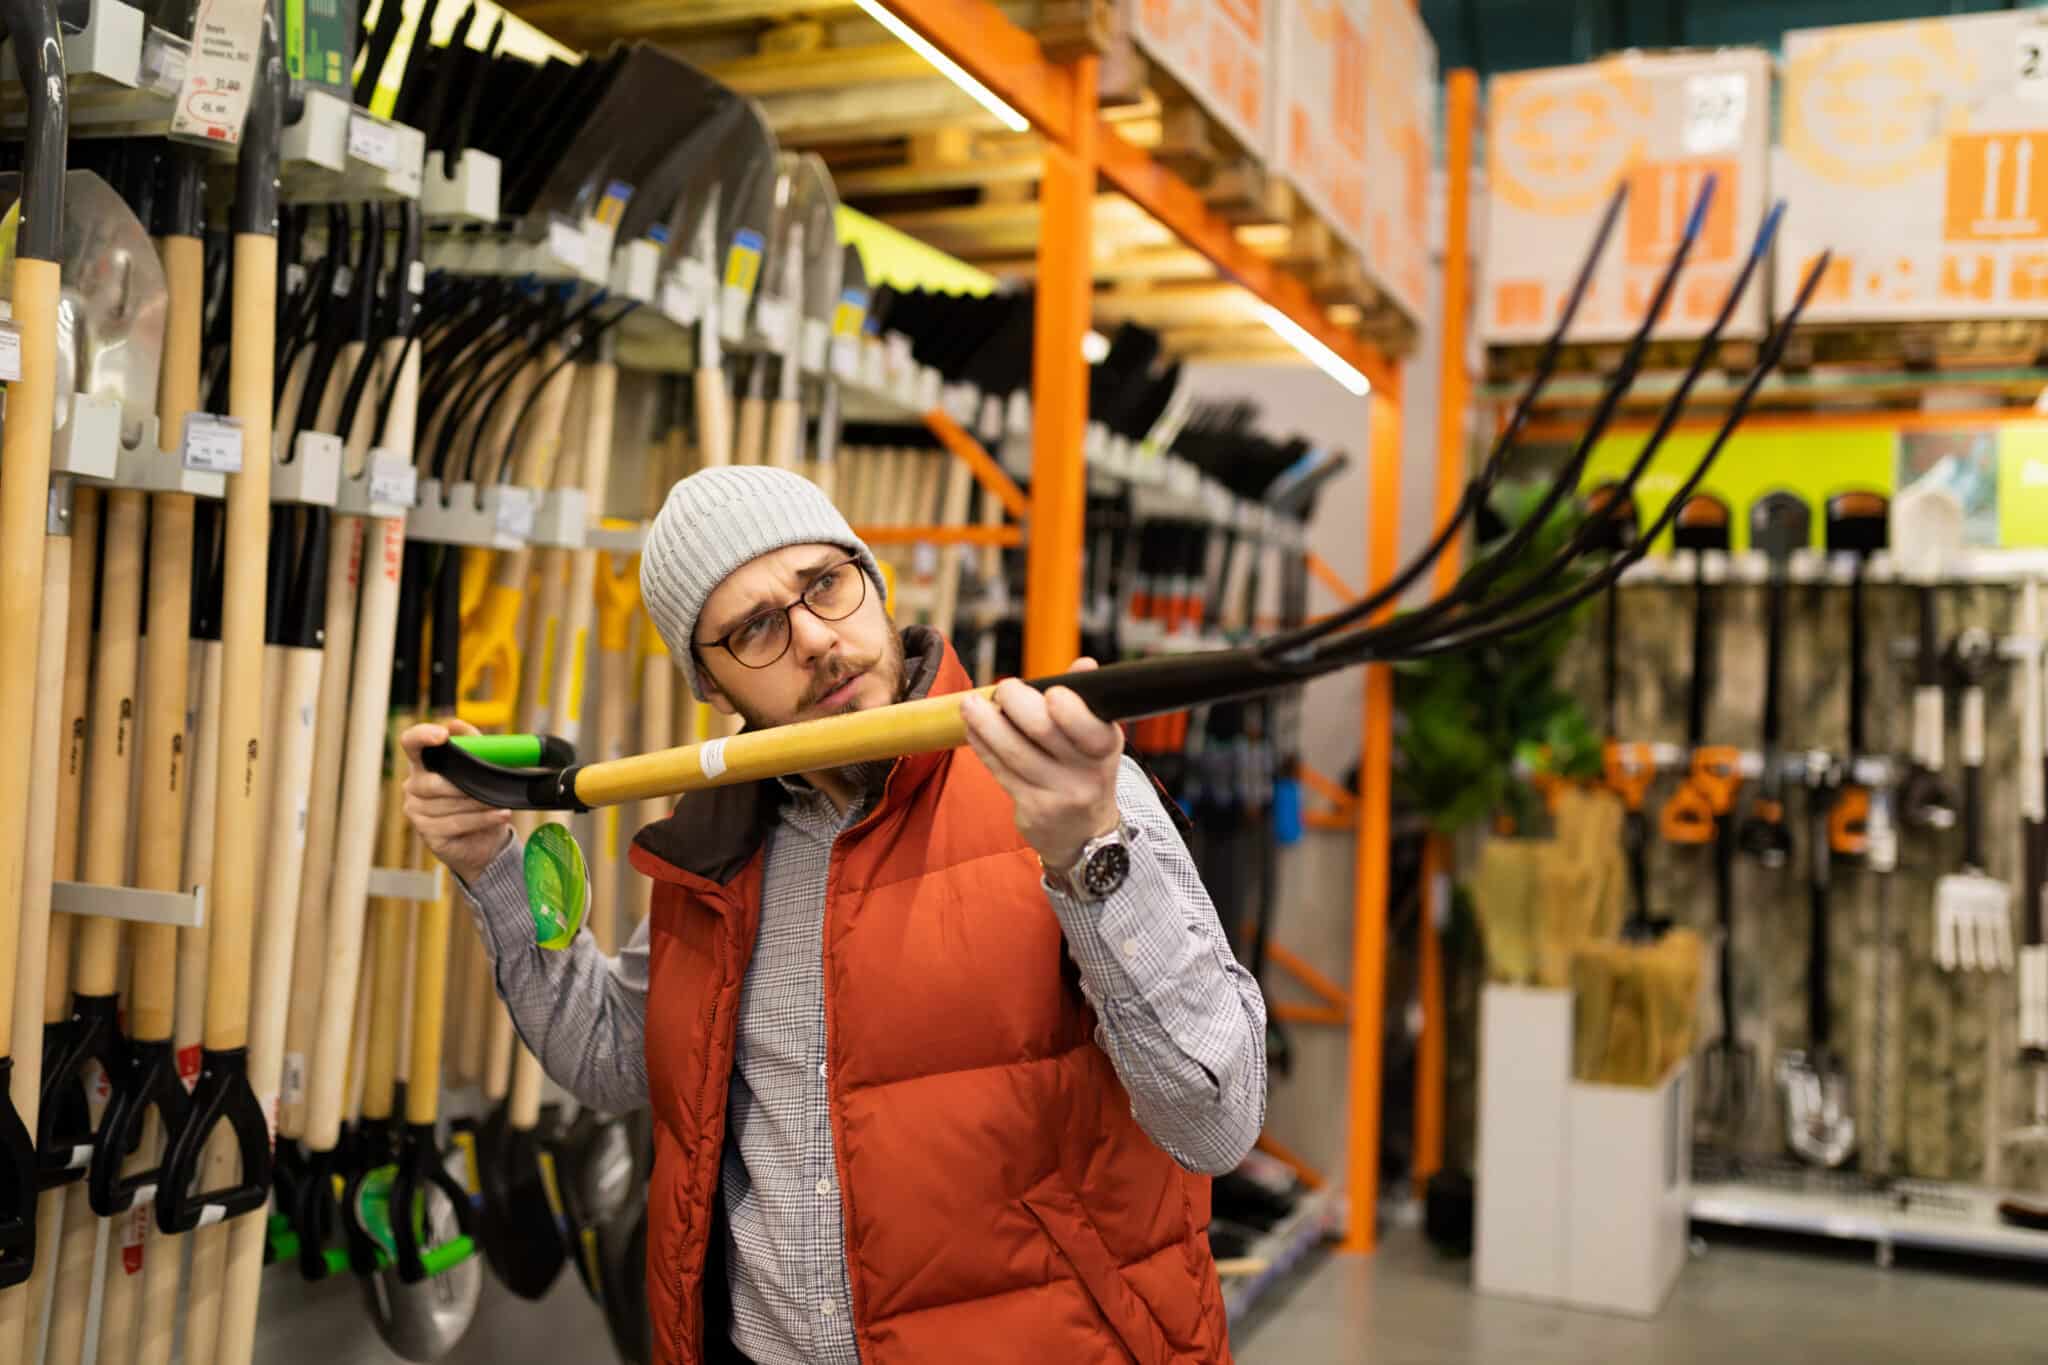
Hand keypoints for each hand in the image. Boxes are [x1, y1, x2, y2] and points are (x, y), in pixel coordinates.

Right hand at [401, 717, 513, 885]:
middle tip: (490, 785)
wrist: (485, 839)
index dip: (422, 736)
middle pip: (432, 782)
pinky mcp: (427, 833)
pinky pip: (455, 823)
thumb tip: (455, 724)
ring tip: (501, 801)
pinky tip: (500, 814)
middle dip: (464, 785)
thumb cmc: (479, 797)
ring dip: (478, 802)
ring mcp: (415, 811)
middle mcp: (413, 785)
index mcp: (423, 762)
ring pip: (447, 804)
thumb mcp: (482, 767)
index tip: (442, 736)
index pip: (410, 742)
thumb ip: (473, 743)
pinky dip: (482, 818)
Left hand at [959, 658, 1121, 870]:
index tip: (1051, 691)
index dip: (1069, 708)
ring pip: (1014, 752)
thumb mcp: (1096, 740)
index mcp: (1106, 747)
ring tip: (970, 704)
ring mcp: (1058, 795)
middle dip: (1017, 702)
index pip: (1089, 727)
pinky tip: (972, 729)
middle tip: (1004, 689)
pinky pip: (1000, 771)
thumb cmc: (1085, 772)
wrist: (1085, 834)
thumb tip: (1084, 664)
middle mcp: (1086, 774)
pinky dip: (982, 745)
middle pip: (1044, 731)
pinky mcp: (1031, 810)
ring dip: (987, 723)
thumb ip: (1085, 702)